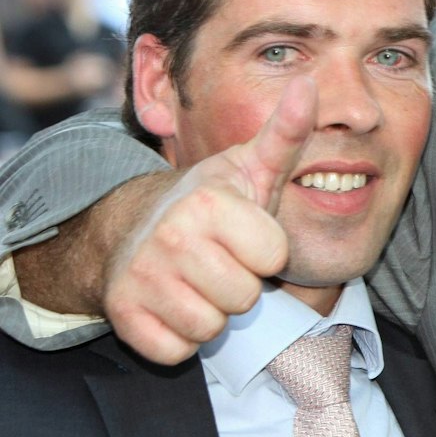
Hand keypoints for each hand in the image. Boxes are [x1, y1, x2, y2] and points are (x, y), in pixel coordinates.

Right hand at [103, 80, 313, 362]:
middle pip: (245, 298)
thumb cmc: (212, 205)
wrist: (134, 230)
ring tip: (198, 281)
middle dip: (239, 285)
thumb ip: (286, 134)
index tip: (245, 235)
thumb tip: (310, 86)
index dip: (267, 251)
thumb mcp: (251, 168)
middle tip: (219, 261)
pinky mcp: (123, 316)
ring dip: (211, 312)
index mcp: (208, 204)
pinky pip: (176, 350)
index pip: (274, 256)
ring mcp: (142, 278)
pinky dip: (178, 337)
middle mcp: (170, 239)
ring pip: (212, 327)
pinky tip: (172, 305)